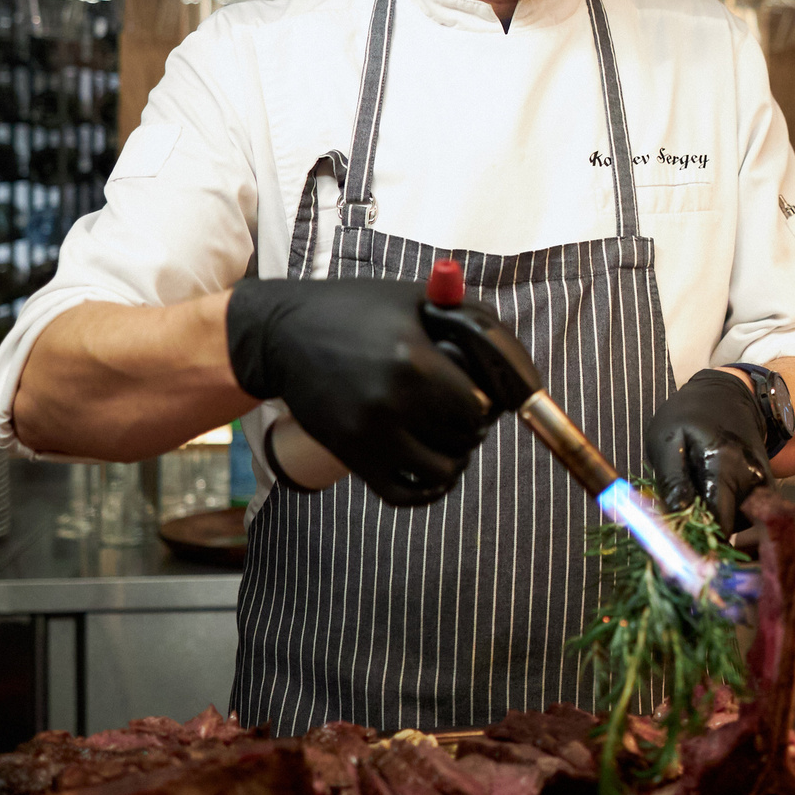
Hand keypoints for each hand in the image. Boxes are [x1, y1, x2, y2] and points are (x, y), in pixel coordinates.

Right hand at [225, 278, 491, 507]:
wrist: (282, 335)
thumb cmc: (355, 311)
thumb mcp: (415, 300)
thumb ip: (468, 322)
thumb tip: (512, 361)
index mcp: (413, 361)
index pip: (479, 408)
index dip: (485, 403)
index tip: (477, 394)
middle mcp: (391, 402)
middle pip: (464, 439)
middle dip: (470, 428)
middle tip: (460, 414)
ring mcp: (368, 434)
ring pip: (441, 473)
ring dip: (453, 459)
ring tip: (445, 438)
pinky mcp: (351, 455)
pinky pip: (405, 494)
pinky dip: (427, 488)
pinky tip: (430, 467)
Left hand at [645, 369, 770, 529]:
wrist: (731, 395)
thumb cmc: (692, 415)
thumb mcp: (667, 439)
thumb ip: (671, 480)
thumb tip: (676, 515)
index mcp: (725, 465)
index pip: (719, 521)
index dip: (699, 538)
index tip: (682, 543)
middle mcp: (753, 478)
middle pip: (731, 527)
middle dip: (707, 531)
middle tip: (684, 519)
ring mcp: (764, 484)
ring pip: (740, 524)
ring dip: (717, 521)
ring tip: (697, 500)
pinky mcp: (766, 487)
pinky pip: (748, 515)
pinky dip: (729, 514)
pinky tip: (712, 498)